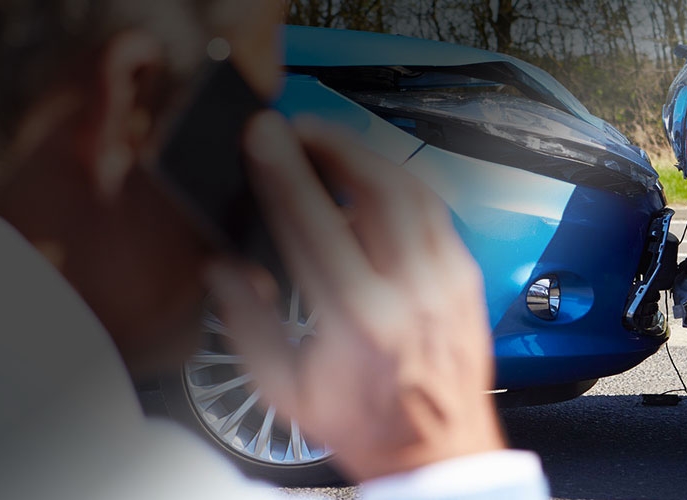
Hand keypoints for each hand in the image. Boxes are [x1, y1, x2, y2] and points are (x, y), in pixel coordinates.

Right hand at [205, 112, 504, 481]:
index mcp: (359, 320)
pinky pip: (434, 211)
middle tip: (297, 129)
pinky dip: (399, 186)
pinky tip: (370, 184)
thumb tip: (220, 267)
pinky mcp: (466, 276)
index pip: (314, 222)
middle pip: (377, 186)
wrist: (439, 452)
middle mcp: (411, 291)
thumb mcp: (286, 389)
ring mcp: (447, 280)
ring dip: (368, 155)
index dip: (283, 170)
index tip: (261, 136)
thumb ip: (246, 322)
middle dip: (333, 142)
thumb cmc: (366, 425)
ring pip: (413, 190)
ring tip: (329, 145)